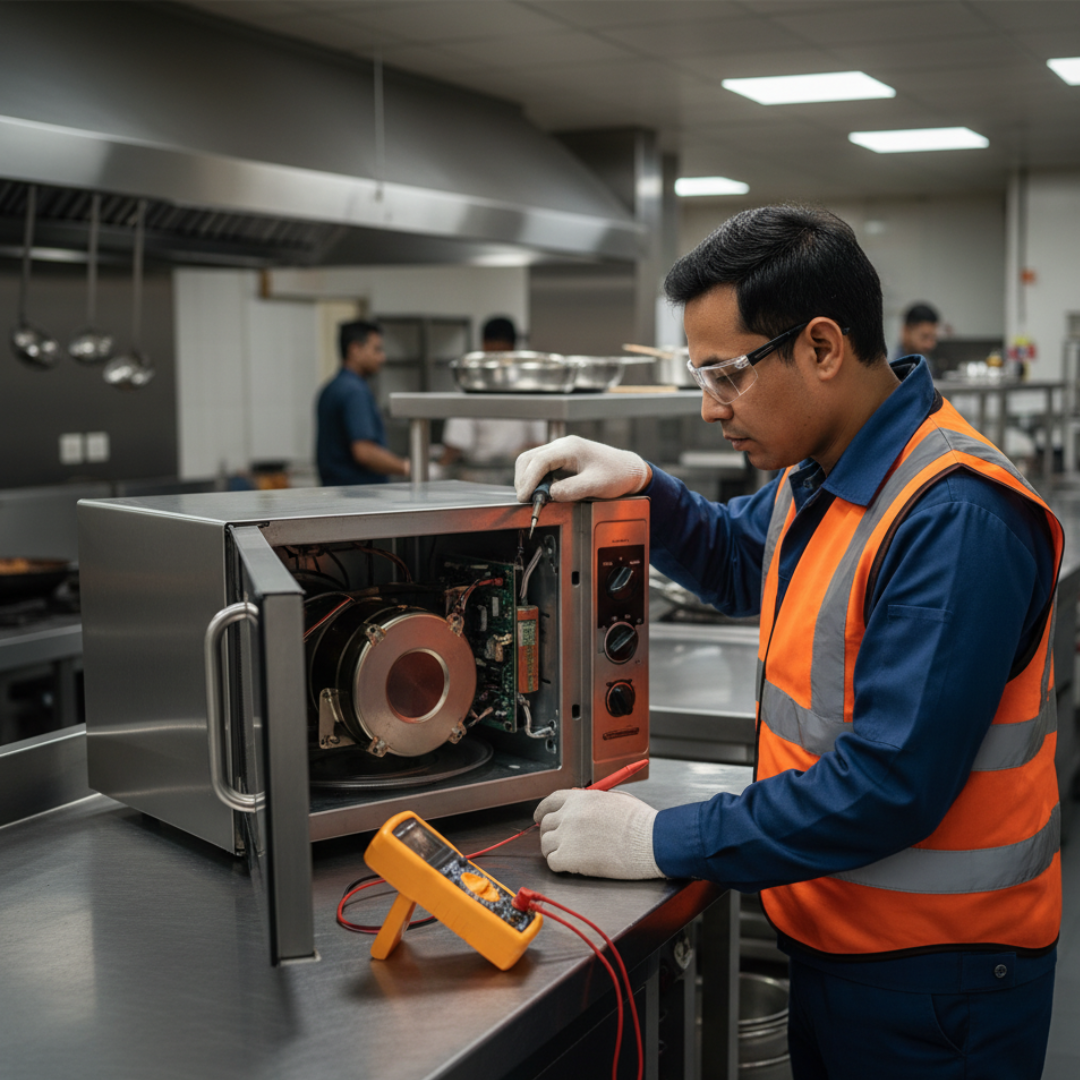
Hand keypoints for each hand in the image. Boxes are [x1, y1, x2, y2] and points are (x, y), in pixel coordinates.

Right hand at [515, 436, 650, 503]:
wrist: (628, 470)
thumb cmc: (616, 475)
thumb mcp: (596, 485)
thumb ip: (572, 490)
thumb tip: (549, 495)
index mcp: (570, 448)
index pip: (539, 461)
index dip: (529, 480)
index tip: (525, 498)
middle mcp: (561, 445)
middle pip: (528, 459)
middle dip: (523, 480)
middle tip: (527, 501)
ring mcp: (559, 450)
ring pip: (530, 461)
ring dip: (527, 479)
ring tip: (534, 498)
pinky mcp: (559, 459)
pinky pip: (538, 466)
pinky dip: (534, 479)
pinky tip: (542, 492)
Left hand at [533, 788, 661, 878]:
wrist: (650, 841)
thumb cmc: (639, 822)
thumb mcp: (614, 799)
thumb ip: (592, 802)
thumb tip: (582, 808)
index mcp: (579, 798)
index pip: (550, 802)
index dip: (543, 811)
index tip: (540, 818)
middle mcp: (569, 814)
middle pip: (545, 825)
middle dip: (551, 833)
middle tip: (560, 842)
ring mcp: (567, 836)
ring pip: (546, 845)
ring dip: (555, 851)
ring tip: (571, 856)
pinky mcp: (569, 858)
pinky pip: (553, 863)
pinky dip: (561, 865)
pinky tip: (574, 865)